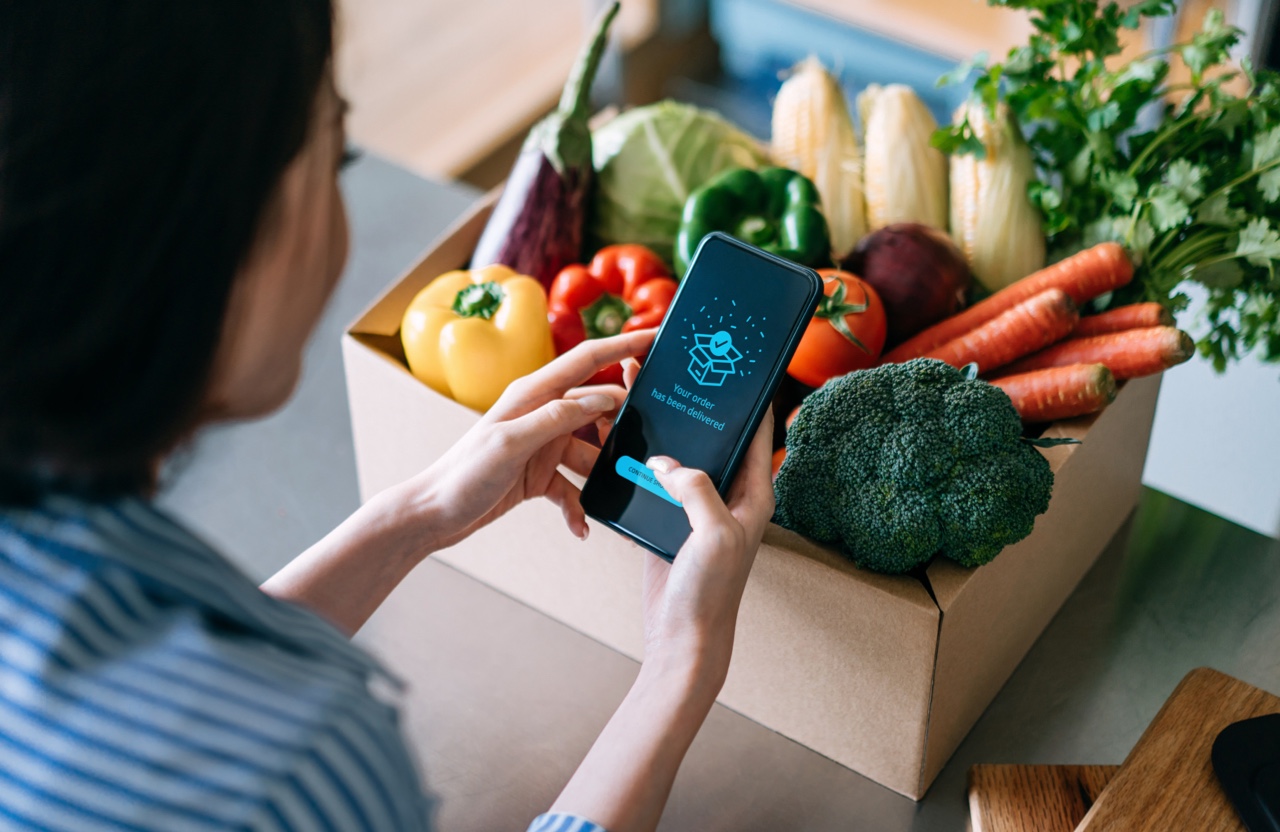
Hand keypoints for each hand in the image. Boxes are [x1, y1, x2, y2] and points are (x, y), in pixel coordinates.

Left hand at [397, 329, 654, 552]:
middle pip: (597, 409)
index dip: (623, 345)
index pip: (587, 360)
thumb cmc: (463, 474)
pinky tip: (581, 528)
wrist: (432, 515)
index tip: (656, 338)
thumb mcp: (511, 443)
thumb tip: (604, 398)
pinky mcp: (540, 474)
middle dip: (624, 426)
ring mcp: (542, 444)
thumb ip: (557, 418)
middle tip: (652, 443)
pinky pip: (573, 487)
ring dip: (604, 476)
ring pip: (591, 452)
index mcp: (533, 393)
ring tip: (619, 493)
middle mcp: (541, 414)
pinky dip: (579, 507)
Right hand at [637, 368, 775, 684]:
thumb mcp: (714, 535)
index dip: (748, 396)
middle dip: (691, 402)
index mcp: (753, 492)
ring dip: (659, 428)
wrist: (683, 636)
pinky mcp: (670, 518)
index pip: (756, 431)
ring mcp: (698, 506)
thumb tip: (667, 464)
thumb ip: (696, 490)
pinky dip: (639, 459)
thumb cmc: (711, 592)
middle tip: (669, 365)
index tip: (736, 361)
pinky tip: (618, 438)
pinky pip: (655, 479)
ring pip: (679, 454)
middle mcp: (729, 494)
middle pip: (711, 435)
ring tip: (634, 391)